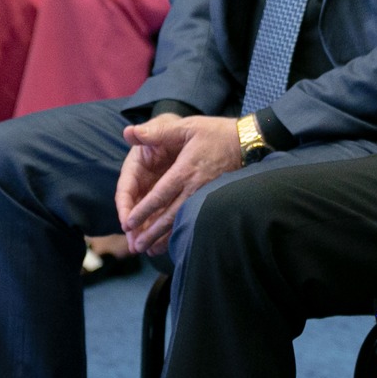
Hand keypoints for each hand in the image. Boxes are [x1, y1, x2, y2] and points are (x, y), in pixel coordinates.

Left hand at [113, 114, 243, 254]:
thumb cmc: (216, 133)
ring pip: (181, 221)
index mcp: (184, 171)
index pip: (159, 196)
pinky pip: (193, 219)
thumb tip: (129, 132)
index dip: (142, 211)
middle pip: (169, 215)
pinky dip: (181, 232)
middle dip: (151, 233)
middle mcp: (194, 187)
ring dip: (165, 237)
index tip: (128, 224)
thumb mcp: (186, 127)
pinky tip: (172, 241)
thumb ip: (157, 132)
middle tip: (136, 246)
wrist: (248, 142)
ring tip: (150, 250)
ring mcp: (205, 195)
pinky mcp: (212, 198)